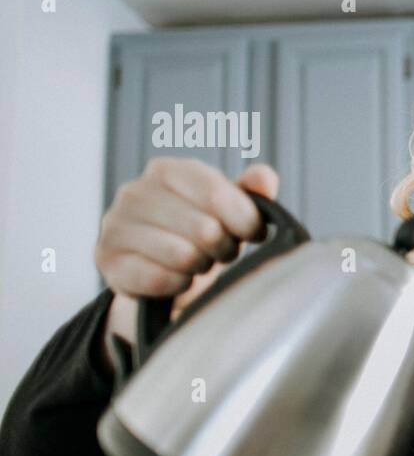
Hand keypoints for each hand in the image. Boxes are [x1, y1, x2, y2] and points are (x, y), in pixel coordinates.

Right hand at [96, 158, 279, 357]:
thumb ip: (249, 193)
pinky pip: (158, 278)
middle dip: (224, 248)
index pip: (217, 194)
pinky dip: (178, 284)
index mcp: (168, 171)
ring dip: (200, 267)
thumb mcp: (227, 211)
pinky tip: (178, 279)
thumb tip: (265, 177)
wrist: (158, 274)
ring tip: (198, 264)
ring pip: (183, 256)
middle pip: (205, 229)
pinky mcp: (106, 261)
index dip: (245, 221)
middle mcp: (135, 192)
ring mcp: (115, 225)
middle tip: (221, 253)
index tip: (253, 235)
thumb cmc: (197, 235)